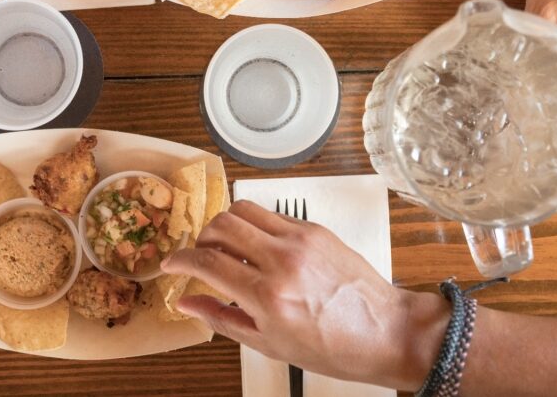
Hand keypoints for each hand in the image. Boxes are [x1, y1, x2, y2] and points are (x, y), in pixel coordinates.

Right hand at [161, 201, 448, 390]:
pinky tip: (259, 248)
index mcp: (267, 295)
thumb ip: (221, 318)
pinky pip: (271, 215)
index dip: (180, 260)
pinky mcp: (315, 229)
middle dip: (201, 238)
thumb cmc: (333, 347)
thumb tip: (186, 302)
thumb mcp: (268, 343)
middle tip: (201, 256)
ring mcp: (300, 239)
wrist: (385, 332)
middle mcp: (282, 260)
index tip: (171, 264)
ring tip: (227, 248)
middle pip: (221, 224)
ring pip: (243, 209)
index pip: (207, 261)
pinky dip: (255, 226)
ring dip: (225, 225)